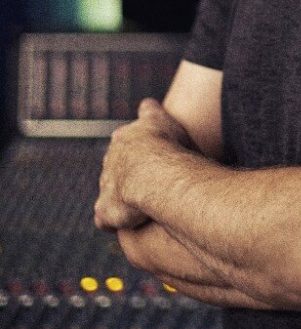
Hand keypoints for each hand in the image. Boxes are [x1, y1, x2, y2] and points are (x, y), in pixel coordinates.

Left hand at [94, 99, 189, 231]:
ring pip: (111, 192)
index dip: (136, 148)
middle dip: (127, 174)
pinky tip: (127, 224)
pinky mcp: (105, 209)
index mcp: (124, 138)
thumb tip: (146, 104)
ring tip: (143, 206)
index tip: (145, 154)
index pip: (124, 140)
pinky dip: (113, 221)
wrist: (154, 174)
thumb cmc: (166, 145)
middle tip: (149, 182)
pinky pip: (106, 218)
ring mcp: (106, 185)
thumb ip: (151, 112)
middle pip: (116, 166)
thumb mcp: (161, 119)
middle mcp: (110, 160)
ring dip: (123, 198)